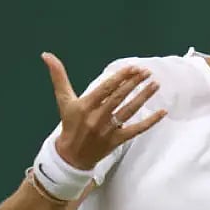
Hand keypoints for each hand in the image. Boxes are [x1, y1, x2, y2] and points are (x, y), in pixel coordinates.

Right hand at [42, 52, 166, 170]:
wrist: (71, 155)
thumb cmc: (69, 123)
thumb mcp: (63, 100)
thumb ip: (59, 76)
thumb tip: (46, 54)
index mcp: (84, 106)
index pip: (105, 88)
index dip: (120, 77)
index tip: (133, 68)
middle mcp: (96, 117)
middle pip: (119, 97)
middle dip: (134, 83)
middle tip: (147, 72)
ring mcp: (108, 130)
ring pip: (129, 110)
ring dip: (143, 97)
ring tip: (156, 84)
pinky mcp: (117, 140)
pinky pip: (137, 129)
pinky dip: (150, 121)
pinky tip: (163, 111)